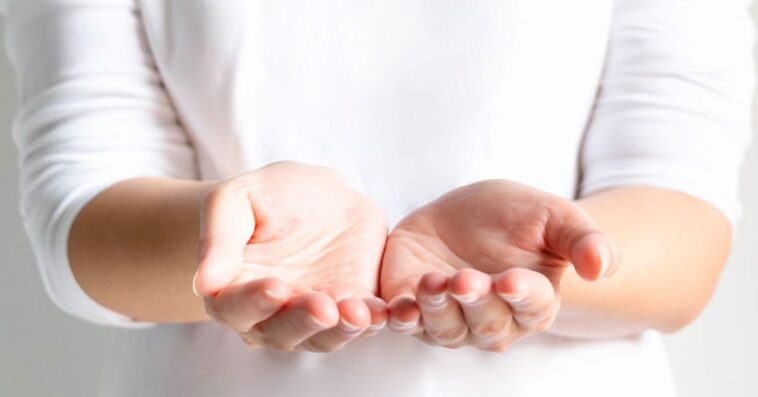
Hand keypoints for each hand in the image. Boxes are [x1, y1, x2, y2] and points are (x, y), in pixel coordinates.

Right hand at [193, 161, 387, 351]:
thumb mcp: (236, 199)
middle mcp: (271, 315)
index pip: (235, 307)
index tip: (274, 286)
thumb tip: (204, 282)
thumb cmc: (269, 197)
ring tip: (357, 312)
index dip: (254, 301)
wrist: (319, 196)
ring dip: (341, 329)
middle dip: (302, 320)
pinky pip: (362, 324)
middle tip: (321, 306)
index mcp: (232, 290)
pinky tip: (383, 312)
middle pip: (281, 331)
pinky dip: (372, 321)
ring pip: (324, 336)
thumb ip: (218, 237)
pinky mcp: (353, 310)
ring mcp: (314, 317)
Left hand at [380, 180, 619, 351]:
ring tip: (432, 282)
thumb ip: (583, 240)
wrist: (467, 214)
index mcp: (533, 301)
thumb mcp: (554, 217)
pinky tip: (396, 308)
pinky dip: (400, 320)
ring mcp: (450, 318)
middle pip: (486, 324)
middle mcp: (492, 319)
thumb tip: (604, 267)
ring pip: (445, 329)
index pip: (533, 306)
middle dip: (475, 303)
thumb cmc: (517, 217)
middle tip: (467, 278)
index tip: (512, 280)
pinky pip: (406, 323)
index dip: (523, 295)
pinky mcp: (413, 307)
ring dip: (436, 310)